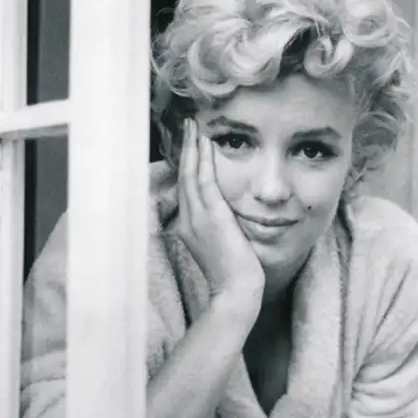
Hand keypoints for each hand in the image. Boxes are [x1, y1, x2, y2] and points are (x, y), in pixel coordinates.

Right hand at [175, 117, 265, 307]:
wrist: (235, 293)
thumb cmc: (235, 274)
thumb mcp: (221, 245)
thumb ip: (219, 227)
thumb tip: (227, 214)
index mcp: (188, 226)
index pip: (185, 187)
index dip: (186, 163)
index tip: (190, 144)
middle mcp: (187, 219)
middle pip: (183, 175)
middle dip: (185, 148)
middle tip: (188, 124)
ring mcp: (197, 217)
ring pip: (190, 173)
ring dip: (192, 146)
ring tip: (194, 125)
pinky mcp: (212, 216)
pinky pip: (204, 180)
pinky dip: (203, 159)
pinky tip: (206, 142)